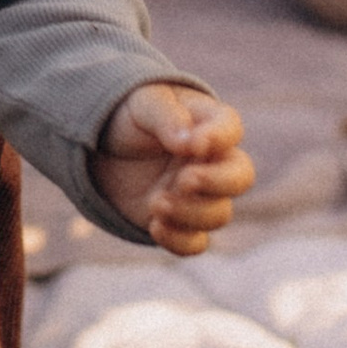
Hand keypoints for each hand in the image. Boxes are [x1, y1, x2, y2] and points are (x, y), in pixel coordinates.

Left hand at [91, 82, 254, 255]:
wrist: (105, 150)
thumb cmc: (131, 117)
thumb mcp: (143, 104)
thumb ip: (167, 118)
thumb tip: (190, 143)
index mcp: (209, 123)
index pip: (230, 128)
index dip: (219, 138)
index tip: (195, 145)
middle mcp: (213, 162)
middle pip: (241, 177)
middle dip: (217, 183)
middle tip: (184, 181)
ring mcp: (199, 196)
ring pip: (219, 214)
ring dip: (191, 212)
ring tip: (156, 202)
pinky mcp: (181, 223)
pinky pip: (195, 242)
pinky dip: (179, 240)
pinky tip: (154, 226)